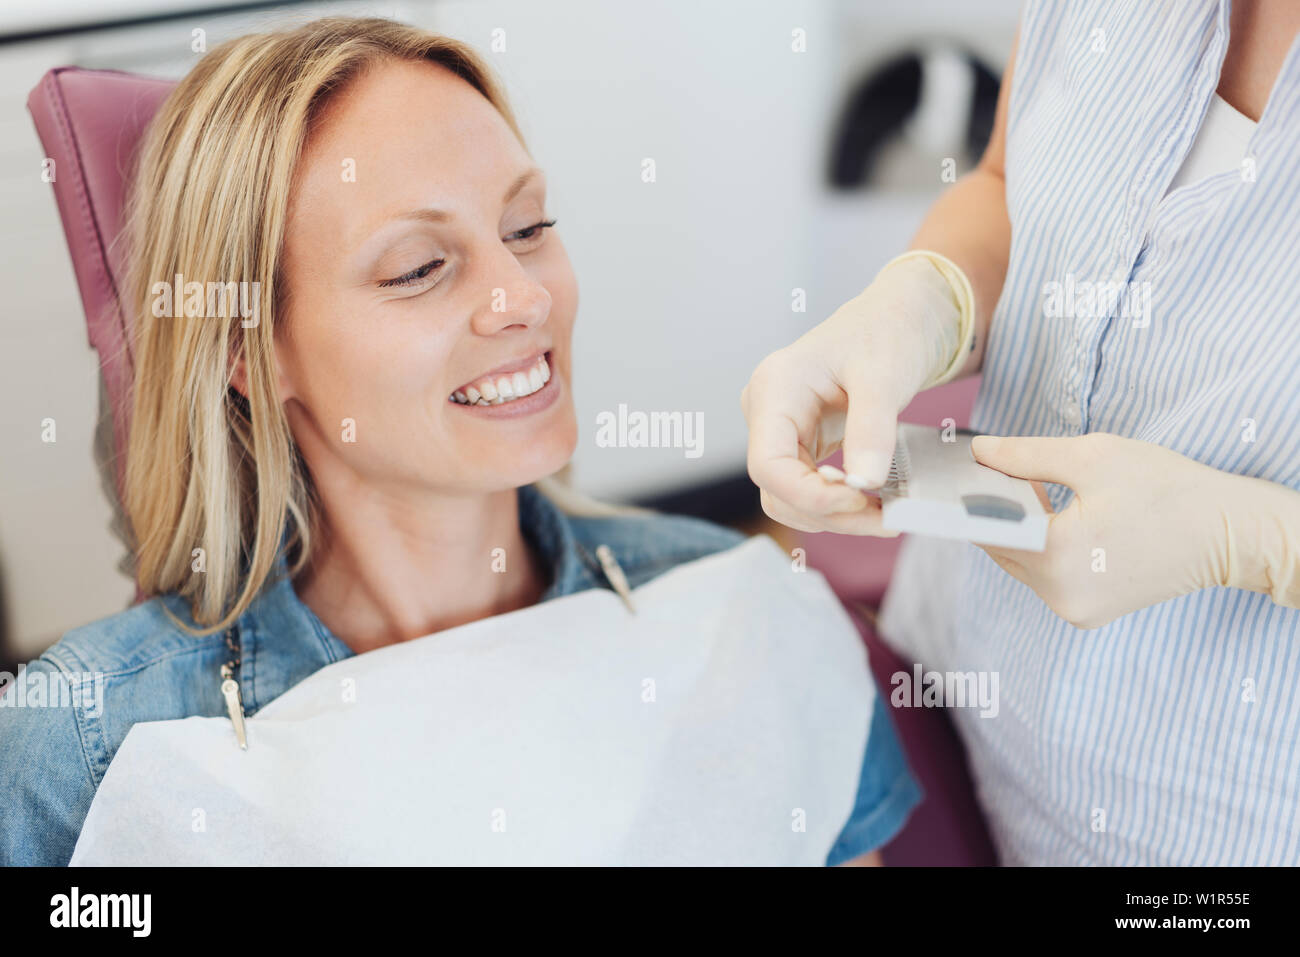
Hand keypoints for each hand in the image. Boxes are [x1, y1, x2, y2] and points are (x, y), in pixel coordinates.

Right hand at [741, 255, 968, 534]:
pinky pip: (808, 487)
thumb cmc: (886, 331)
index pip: (769, 465)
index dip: (809, 496)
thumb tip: (864, 485)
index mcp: (775, 388)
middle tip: (885, 520)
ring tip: (884, 514)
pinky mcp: (799, 444)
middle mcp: (767, 412)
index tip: (860, 502)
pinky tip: (874, 502)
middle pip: (778, 489)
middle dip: (829, 513)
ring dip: (834, 516)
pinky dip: (839, 504)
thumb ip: (871, 429)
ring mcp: (780, 430)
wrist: (897, 318)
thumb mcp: (884, 375)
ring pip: (791, 497)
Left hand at [970, 432, 1238, 628]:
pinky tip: (1069, 522)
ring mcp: (1072, 609)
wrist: (1229, 534)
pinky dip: (1046, 551)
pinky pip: (1046, 578)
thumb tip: (979, 452)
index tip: (975, 468)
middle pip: (1000, 547)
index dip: (977, 494)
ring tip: (1050, 495)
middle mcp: (1057, 593)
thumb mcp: (1092, 456)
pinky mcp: (1086, 614)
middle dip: (1002, 511)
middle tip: (1015, 473)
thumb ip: (1025, 455)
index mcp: (1054, 555)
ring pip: (1021, 563)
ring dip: (1024, 531)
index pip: (985, 525)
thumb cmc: (1167, 489)